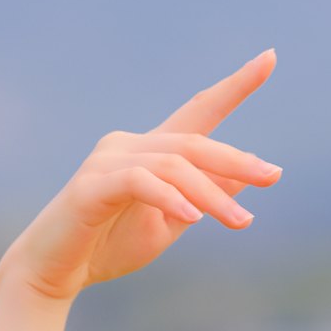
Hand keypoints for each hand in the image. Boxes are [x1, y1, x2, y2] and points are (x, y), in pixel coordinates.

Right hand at [0, 49, 281, 303]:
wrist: (58, 272)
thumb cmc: (110, 245)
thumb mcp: (171, 223)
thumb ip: (203, 196)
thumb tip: (247, 175)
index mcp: (150, 150)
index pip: (198, 111)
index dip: (234, 86)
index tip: (270, 58)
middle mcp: (128, 144)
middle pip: (193, 142)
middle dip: (236, 159)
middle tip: (273, 176)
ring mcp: (106, 161)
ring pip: (172, 165)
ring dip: (211, 195)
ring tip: (241, 223)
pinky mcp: (90, 187)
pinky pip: (138, 182)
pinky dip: (169, 198)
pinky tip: (192, 218)